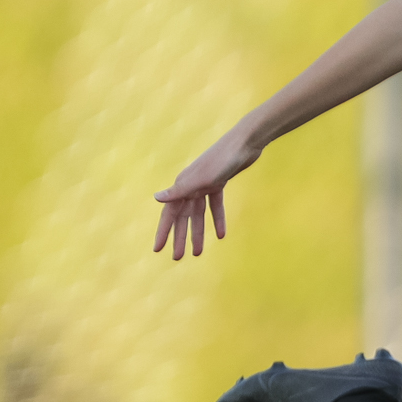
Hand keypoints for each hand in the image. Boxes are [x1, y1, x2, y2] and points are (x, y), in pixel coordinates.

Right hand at [153, 127, 261, 259]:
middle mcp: (190, 185)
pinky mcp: (219, 182)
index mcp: (183, 185)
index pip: (169, 214)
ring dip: (197, 233)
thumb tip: (156, 198)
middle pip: (183, 217)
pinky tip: (221, 235)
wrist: (245, 143)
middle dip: (180, 237)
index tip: (157, 249)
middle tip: (177, 258)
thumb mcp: (201, 179)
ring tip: (198, 253)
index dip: (163, 232)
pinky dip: (217, 219)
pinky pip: (215, 205)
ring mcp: (204, 184)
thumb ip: (179, 190)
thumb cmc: (222, 159)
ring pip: (198, 214)